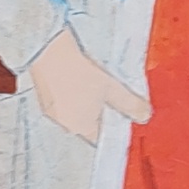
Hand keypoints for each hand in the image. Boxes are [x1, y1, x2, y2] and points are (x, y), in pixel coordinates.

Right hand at [25, 27, 150, 144]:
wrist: (47, 49)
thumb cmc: (77, 70)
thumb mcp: (112, 88)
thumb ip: (130, 105)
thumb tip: (145, 116)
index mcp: (81, 129)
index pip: (101, 139)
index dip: (113, 128)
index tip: (121, 114)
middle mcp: (63, 125)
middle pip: (88, 126)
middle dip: (100, 113)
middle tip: (109, 94)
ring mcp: (50, 111)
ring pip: (75, 113)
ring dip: (85, 103)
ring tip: (92, 84)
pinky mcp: (43, 96)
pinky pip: (62, 102)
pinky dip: (71, 94)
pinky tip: (77, 79)